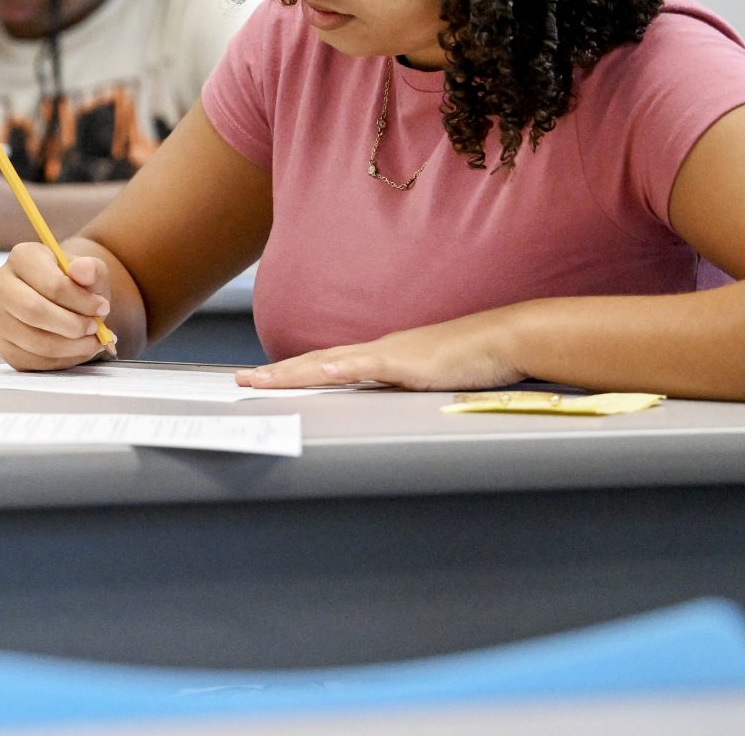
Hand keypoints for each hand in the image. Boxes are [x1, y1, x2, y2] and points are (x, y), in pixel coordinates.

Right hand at [0, 241, 113, 370]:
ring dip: (72, 347)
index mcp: (21, 257)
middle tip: (95, 328)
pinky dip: (62, 360)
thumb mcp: (91, 271)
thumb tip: (83, 270)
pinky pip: (34, 362)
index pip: (51, 284)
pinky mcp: (3, 347)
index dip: (82, 301)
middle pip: (35, 312)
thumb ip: (91, 269)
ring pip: (36, 342)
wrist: (64, 302)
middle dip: (73, 325)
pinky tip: (75, 349)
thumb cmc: (77, 285)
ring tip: (91, 341)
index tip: (102, 308)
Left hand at [239, 311, 526, 392]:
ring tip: (258, 379)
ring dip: (292, 372)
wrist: (503, 341)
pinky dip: (342, 370)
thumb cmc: (472, 360)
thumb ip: (405, 389)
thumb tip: (387, 405)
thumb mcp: (428, 381)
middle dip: (276, 374)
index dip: (290, 373)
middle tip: (241, 381)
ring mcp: (389, 355)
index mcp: (377, 358)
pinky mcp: (409, 362)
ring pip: (329, 363)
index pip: (324, 366)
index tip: (260, 379)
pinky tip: (321, 373)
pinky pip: (369, 366)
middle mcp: (375, 352)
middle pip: (315, 363)